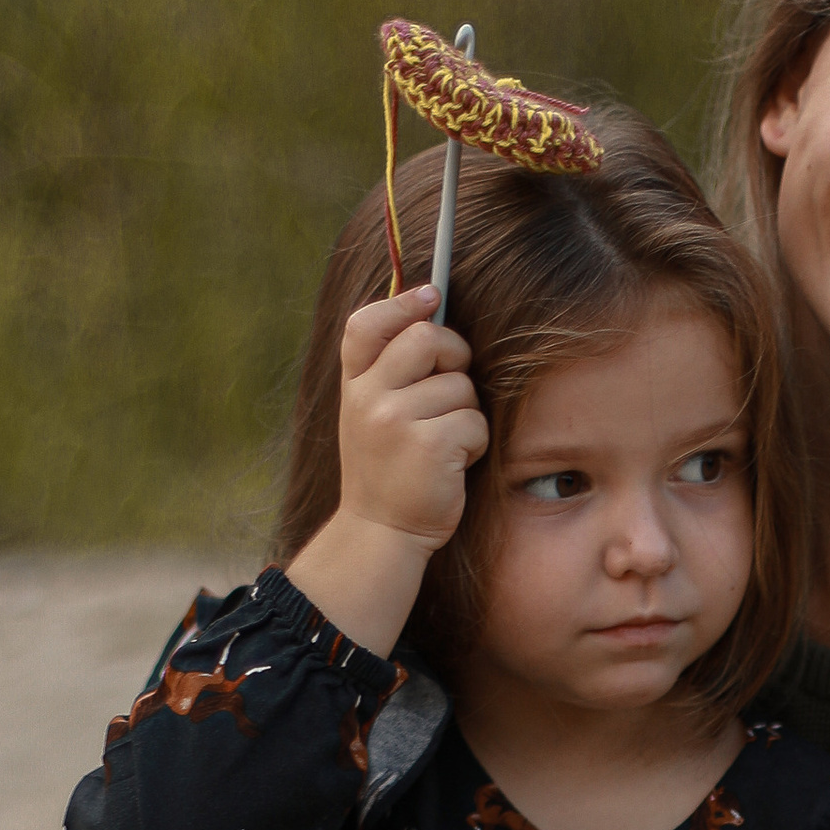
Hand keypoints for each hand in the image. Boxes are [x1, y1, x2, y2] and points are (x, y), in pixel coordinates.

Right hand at [285, 289, 488, 657]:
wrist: (380, 533)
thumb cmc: (387, 468)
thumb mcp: (369, 412)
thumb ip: (388, 367)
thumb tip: (429, 303)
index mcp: (353, 385)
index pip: (366, 324)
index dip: (402, 302)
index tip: (432, 296)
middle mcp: (368, 398)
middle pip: (428, 338)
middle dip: (455, 355)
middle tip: (452, 388)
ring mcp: (395, 421)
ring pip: (460, 385)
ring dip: (466, 413)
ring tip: (444, 443)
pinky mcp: (428, 446)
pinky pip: (474, 421)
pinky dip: (475, 444)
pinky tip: (453, 464)